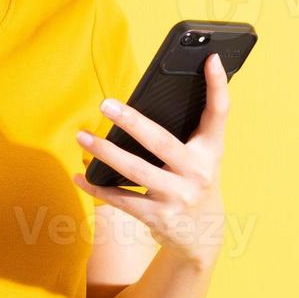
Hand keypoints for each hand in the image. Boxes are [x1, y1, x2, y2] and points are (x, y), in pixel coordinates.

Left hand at [73, 52, 230, 269]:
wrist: (203, 239)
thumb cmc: (194, 183)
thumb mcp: (202, 159)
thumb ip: (186, 134)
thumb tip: (144, 104)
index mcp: (211, 151)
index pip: (218, 113)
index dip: (217, 85)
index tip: (211, 58)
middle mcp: (198, 173)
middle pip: (161, 142)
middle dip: (132, 122)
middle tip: (105, 104)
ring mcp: (178, 197)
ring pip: (135, 170)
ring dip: (104, 153)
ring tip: (82, 137)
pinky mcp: (159, 217)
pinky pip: (122, 199)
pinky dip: (98, 187)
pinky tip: (80, 176)